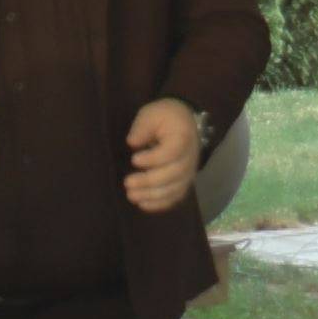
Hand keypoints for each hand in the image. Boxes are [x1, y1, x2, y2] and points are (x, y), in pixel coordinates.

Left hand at [124, 98, 199, 213]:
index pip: (171, 152)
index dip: (153, 159)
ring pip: (174, 189)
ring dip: (152, 196)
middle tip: (127, 183)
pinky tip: (143, 204)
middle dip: (149, 181)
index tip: (134, 159)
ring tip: (131, 196)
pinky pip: (176, 197)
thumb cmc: (165, 117)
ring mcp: (189, 172)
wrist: (186, 122)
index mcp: (183, 138)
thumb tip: (132, 142)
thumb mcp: (152, 114)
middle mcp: (190, 158)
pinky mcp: (184, 182)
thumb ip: (142, 127)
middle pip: (173, 174)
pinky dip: (161, 203)